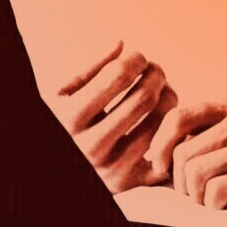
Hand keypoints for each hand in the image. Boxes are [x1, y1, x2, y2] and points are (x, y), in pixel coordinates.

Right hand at [56, 41, 177, 193]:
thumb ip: (91, 68)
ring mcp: (112, 168)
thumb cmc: (62, 123)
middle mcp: (91, 147)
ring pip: (161, 122)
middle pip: (145, 98)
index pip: (118, 74)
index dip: (136, 58)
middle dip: (157, 74)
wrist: (54, 176)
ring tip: (162, 90)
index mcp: (70, 118)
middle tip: (156, 71)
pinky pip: (166, 150)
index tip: (139, 57)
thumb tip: (121, 43)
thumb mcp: (63, 94)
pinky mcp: (130, 183)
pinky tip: (165, 118)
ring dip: (169, 97)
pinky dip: (171, 131)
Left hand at [147, 99, 226, 210]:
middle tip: (193, 199)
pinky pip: (216, 192)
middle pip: (182, 152)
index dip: (160, 144)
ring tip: (211, 206)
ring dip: (194, 198)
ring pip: (194, 172)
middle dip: (178, 182)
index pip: (179, 117)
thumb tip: (175, 154)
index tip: (161, 168)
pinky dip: (213, 208)